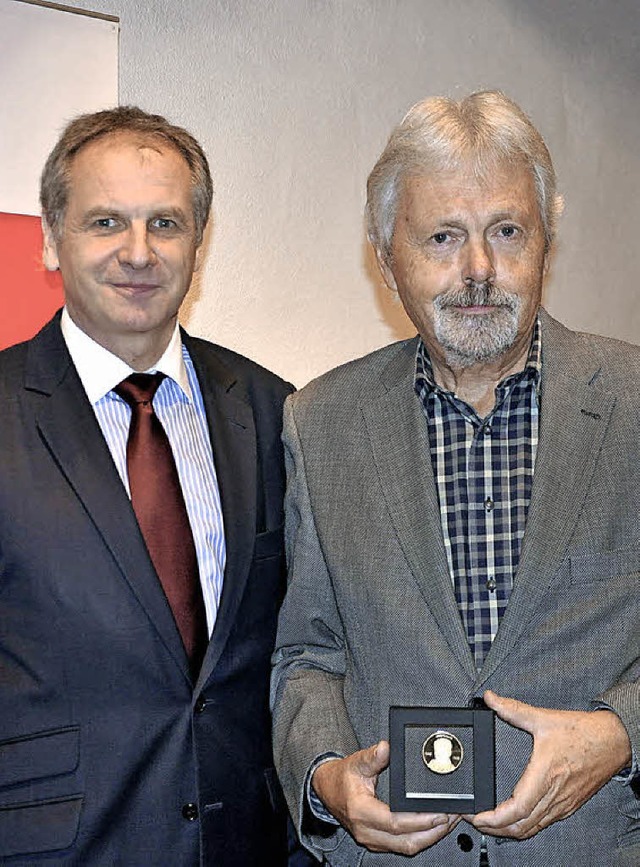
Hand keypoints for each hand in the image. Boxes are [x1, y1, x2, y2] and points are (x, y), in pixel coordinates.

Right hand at [311, 740, 458, 854]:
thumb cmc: (343, 777)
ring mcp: (371, 840)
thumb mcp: (356, 762)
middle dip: (433, 832)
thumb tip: (386, 747)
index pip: (395, 822)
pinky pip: (402, 846)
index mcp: (361, 811)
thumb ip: (373, 756)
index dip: (420, 820)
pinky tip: (434, 829)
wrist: (327, 790)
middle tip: (452, 817)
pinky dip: (421, 839)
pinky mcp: (377, 843)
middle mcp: (366, 831)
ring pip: (406, 847)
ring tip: (449, 822)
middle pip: (406, 841)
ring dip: (431, 838)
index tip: (439, 812)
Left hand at [468, 689, 631, 839]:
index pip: (516, 810)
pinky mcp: (568, 805)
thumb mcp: (543, 717)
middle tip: (475, 820)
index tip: (476, 816)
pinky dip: (524, 826)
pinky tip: (514, 819)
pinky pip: (543, 823)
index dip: (494, 819)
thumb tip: (491, 699)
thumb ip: (513, 709)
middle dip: (494, 829)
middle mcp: (554, 795)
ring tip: (489, 823)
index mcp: (545, 776)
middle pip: (520, 827)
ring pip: (531, 829)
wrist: (613, 742)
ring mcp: (562, 804)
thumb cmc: (583, 732)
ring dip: (508, 831)